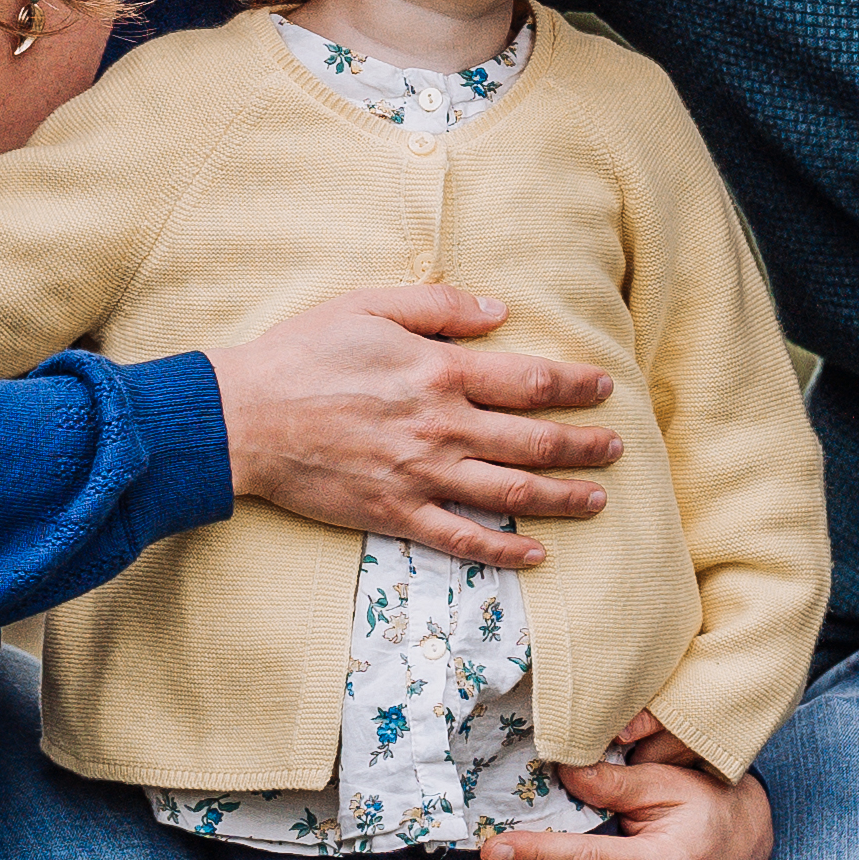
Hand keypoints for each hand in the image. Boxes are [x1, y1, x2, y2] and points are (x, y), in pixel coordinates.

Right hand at [208, 288, 619, 569]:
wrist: (243, 417)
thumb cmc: (302, 353)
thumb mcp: (370, 305)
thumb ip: (440, 307)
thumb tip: (499, 313)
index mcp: (439, 372)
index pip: (530, 381)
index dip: (575, 385)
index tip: (603, 389)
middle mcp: (441, 428)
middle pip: (533, 442)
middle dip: (584, 446)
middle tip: (616, 449)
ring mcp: (420, 477)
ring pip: (510, 493)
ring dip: (562, 498)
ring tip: (597, 499)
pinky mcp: (395, 515)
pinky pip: (462, 539)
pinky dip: (504, 550)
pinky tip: (536, 554)